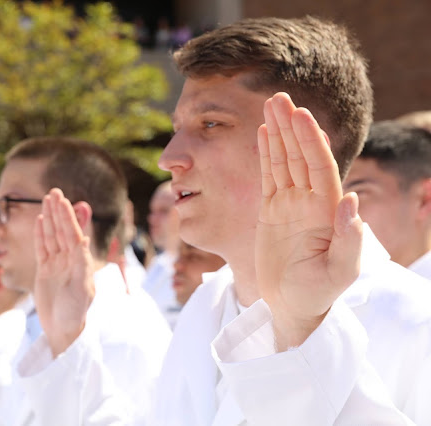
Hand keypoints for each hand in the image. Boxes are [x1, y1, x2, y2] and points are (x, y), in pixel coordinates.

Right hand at [34, 188, 94, 357]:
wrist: (63, 330)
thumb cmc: (76, 311)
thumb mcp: (81, 288)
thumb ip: (82, 264)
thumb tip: (84, 239)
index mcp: (80, 261)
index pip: (73, 234)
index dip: (68, 216)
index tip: (64, 200)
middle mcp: (70, 259)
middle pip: (62, 230)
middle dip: (59, 211)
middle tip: (53, 191)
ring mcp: (57, 264)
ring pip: (52, 236)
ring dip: (50, 218)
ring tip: (46, 200)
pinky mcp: (45, 271)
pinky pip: (42, 248)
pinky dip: (41, 234)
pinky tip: (40, 221)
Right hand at [256, 93, 362, 350]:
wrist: (293, 307)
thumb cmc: (318, 293)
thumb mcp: (339, 273)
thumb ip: (350, 239)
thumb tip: (352, 198)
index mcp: (327, 211)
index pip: (318, 167)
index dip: (309, 141)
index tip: (299, 115)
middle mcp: (310, 201)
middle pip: (300, 156)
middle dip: (290, 127)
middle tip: (279, 98)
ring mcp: (290, 205)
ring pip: (283, 161)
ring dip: (277, 134)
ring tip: (270, 105)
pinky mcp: (272, 212)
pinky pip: (269, 177)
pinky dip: (266, 154)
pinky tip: (263, 134)